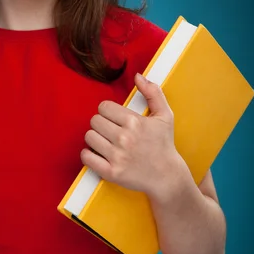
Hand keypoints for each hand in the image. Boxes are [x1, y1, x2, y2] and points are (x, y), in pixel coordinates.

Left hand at [81, 73, 182, 197]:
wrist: (167, 177)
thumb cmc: (164, 144)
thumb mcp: (165, 115)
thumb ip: (153, 92)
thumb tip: (138, 76)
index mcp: (134, 122)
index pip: (103, 107)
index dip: (107, 111)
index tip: (114, 118)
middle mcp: (124, 138)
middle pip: (94, 121)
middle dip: (101, 124)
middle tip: (111, 130)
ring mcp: (117, 156)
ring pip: (89, 137)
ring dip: (95, 138)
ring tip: (106, 141)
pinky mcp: (111, 172)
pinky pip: (87, 158)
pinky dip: (88, 155)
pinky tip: (98, 153)